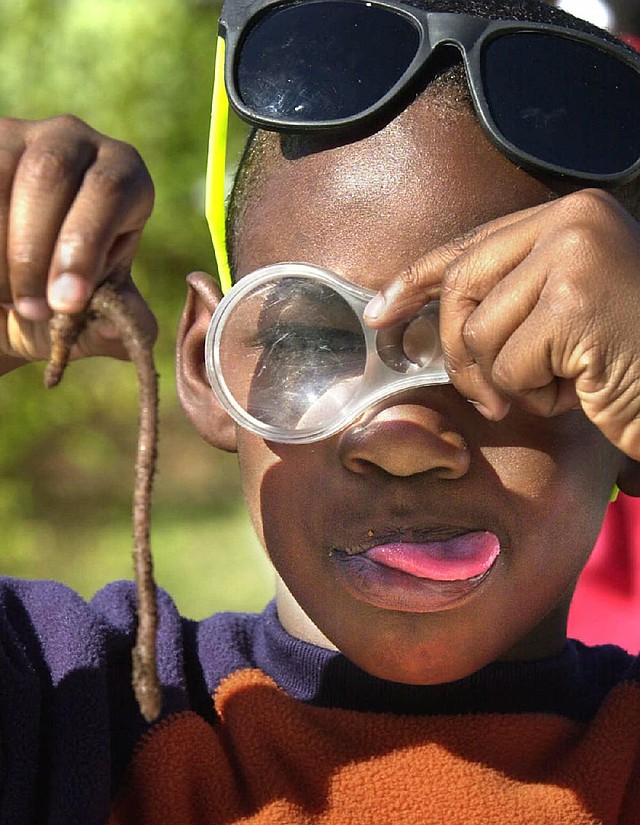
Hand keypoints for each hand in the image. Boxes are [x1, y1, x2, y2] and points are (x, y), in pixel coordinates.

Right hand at [0, 115, 155, 367]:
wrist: (5, 293)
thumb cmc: (61, 296)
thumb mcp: (91, 316)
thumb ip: (115, 322)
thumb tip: (116, 329)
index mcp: (123, 174)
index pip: (110, 191)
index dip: (84, 247)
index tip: (66, 303)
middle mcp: (73, 140)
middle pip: (49, 176)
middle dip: (34, 252)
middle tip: (32, 310)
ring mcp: (16, 134)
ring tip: (7, 299)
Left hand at [364, 189, 639, 459]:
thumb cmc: (631, 360)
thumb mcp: (567, 314)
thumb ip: (513, 297)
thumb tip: (433, 312)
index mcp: (571, 215)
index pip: (471, 245)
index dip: (418, 280)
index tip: (381, 310)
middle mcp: (573, 221)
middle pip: (461, 287)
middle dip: (460, 354)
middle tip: (491, 396)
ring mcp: (575, 255)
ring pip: (479, 333)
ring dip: (511, 380)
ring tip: (567, 382)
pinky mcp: (575, 302)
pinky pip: (508, 364)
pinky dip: (535, 394)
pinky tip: (582, 389)